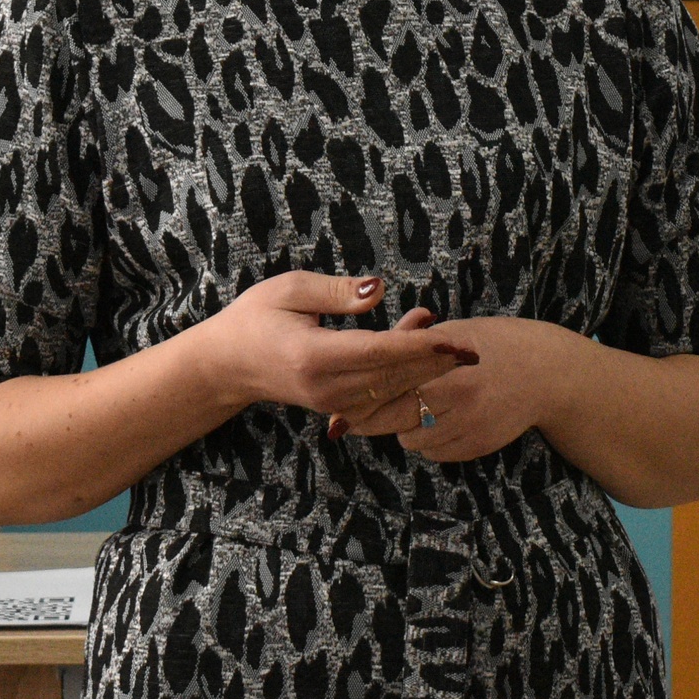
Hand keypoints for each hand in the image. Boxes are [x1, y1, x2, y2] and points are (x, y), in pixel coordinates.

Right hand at [197, 273, 476, 433]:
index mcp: (315, 356)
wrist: (228, 365)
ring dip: (424, 370)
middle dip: (435, 362)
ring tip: (446, 339)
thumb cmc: (256, 318)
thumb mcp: (290, 289)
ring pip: (394, 393)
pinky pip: (383, 401)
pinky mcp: (339, 410)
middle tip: (470, 345)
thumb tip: (380, 289)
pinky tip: (421, 356)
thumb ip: (337, 291)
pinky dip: (408, 381)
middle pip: (395, 378)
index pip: (381, 354)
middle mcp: (327, 389)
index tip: (456, 339)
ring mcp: (333, 405)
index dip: (422, 346)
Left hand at [341, 315, 577, 464]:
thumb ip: (412, 342)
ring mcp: (468, 427)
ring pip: (410, 440)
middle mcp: (456, 399)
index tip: (338, 406)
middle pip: (392, 420)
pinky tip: (439, 420)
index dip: (360, 398)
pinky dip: (427, 440)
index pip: (388, 387)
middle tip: (349, 420)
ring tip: (415, 408)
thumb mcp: (454, 332)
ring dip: (403, 427)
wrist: (547, 375)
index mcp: (445, 366)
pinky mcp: (476, 447)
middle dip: (370, 418)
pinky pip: (433, 452)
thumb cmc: (494, 344)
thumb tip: (370, 350)